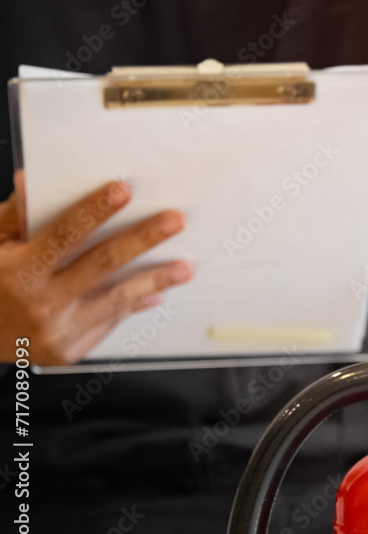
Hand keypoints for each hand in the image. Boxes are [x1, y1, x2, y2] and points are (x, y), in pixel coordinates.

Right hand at [0, 177, 192, 365]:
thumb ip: (13, 217)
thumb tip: (30, 182)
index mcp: (18, 271)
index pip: (63, 234)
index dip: (94, 210)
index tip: (122, 190)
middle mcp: (39, 303)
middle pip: (102, 263)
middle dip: (143, 239)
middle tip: (174, 220)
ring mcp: (57, 331)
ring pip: (117, 298)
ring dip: (156, 280)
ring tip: (184, 267)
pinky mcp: (69, 351)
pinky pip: (109, 321)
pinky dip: (134, 304)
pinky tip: (156, 291)